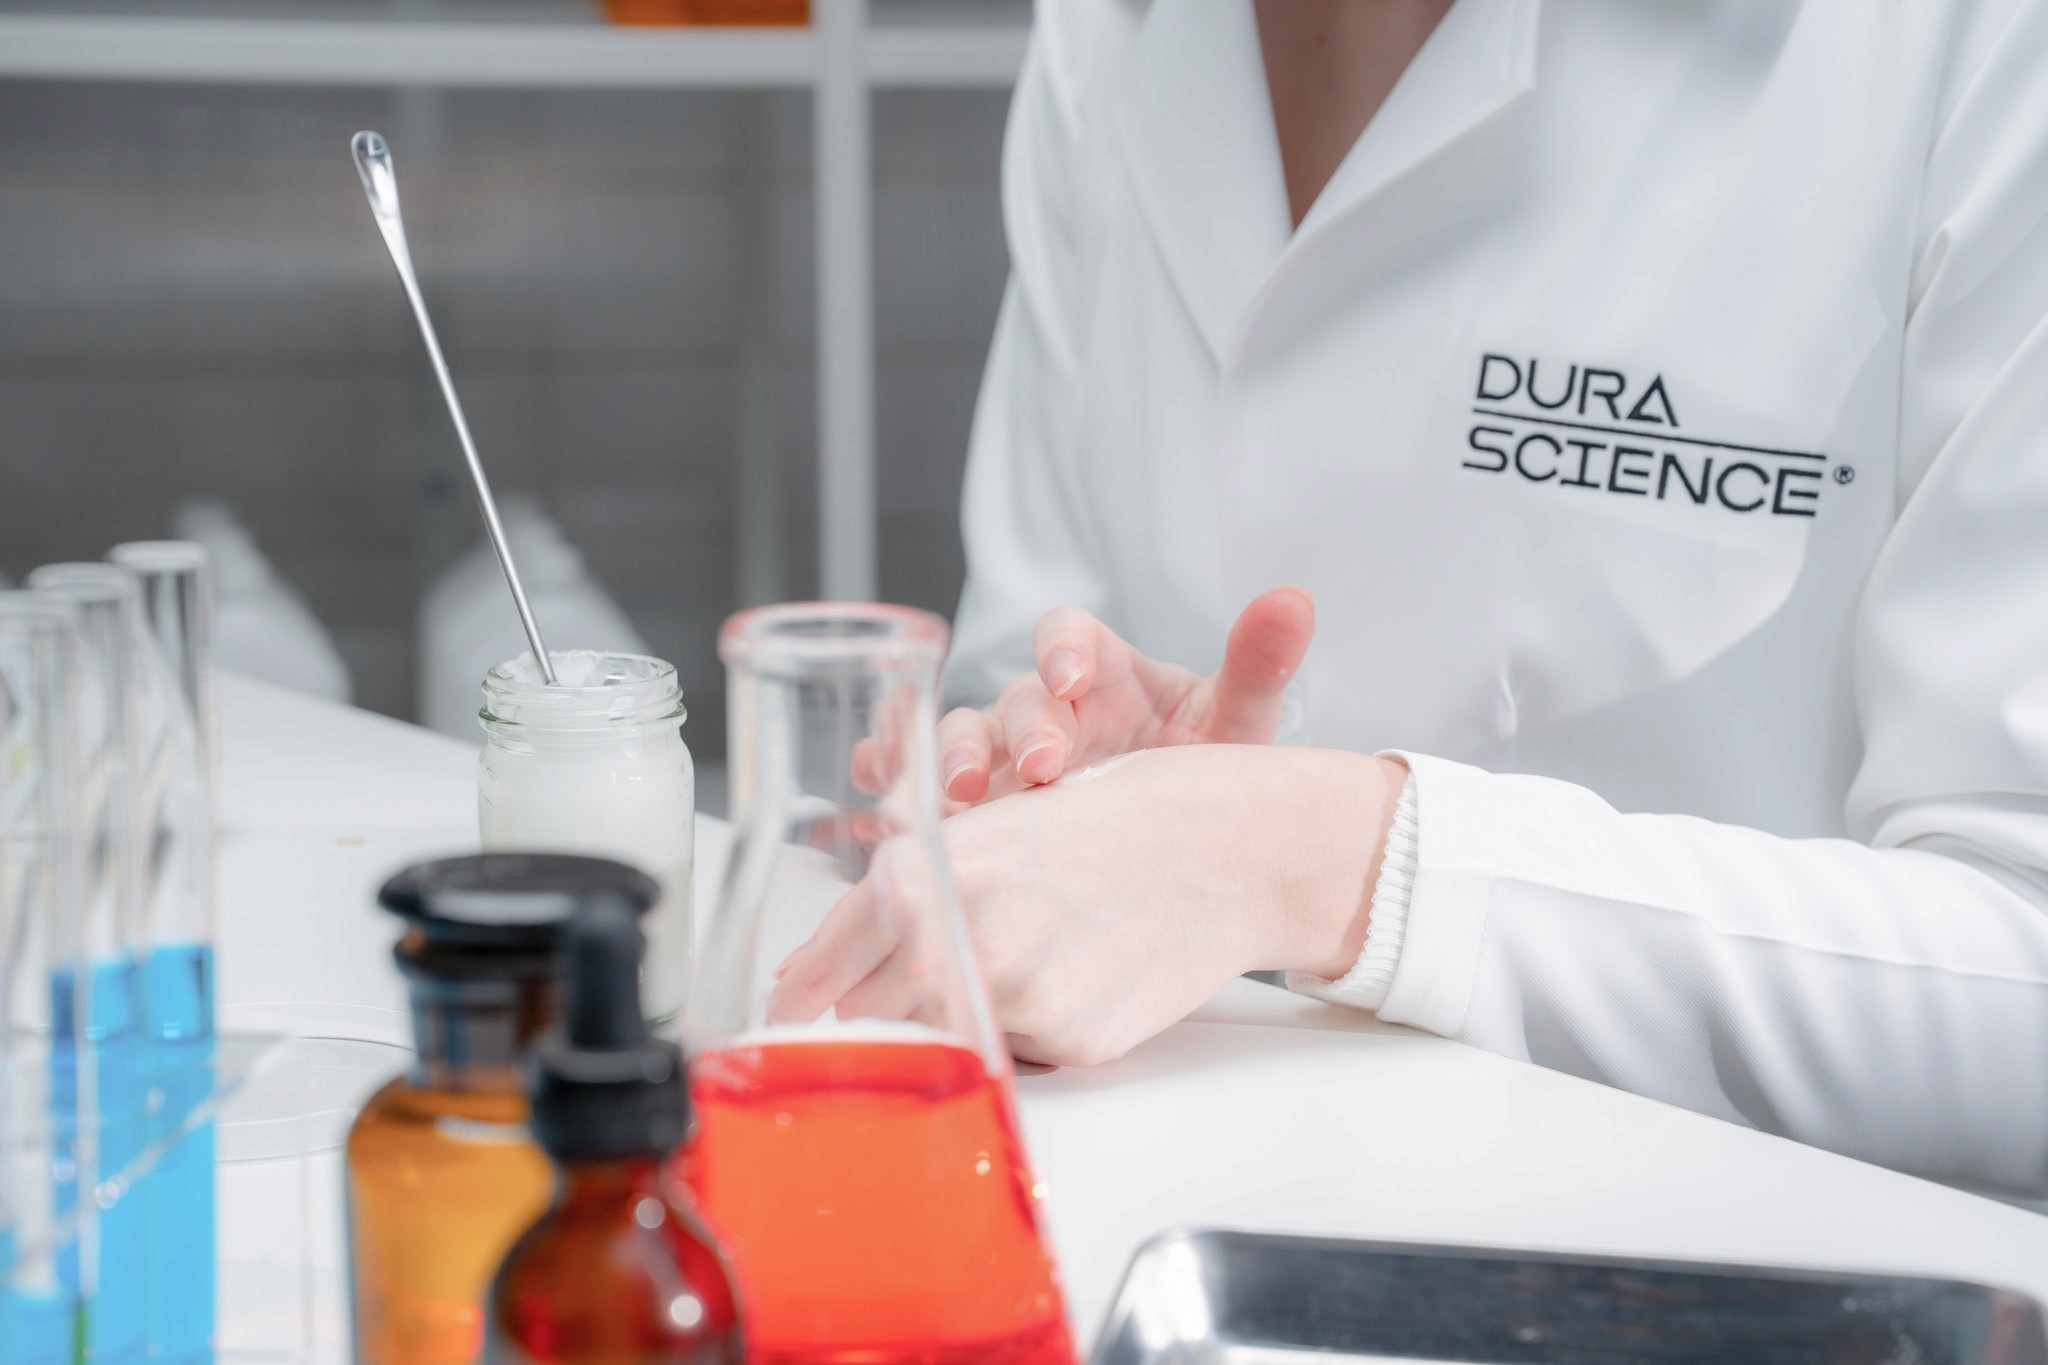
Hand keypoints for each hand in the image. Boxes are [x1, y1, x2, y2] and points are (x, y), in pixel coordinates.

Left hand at [772, 744, 1406, 1067]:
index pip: (831, 955)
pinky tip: (1071, 976)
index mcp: (935, 869)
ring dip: (961, 1013)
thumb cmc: (1118, 820)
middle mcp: (967, 935)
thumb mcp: (996, 827)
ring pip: (948, 1034)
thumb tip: (832, 956)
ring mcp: (1020, 995)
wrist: (1229, 848)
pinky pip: (1020, 1053)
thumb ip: (913, 885)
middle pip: (872, 1011)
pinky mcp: (1073, 1043)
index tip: (782, 1010)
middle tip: (905, 985)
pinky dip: (1029, 1027)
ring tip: (1023, 956)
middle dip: (876, 1004)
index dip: (801, 989)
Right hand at [933, 587, 1316, 807]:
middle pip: (1011, 699)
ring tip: (957, 801)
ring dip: (949, 764)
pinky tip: (883, 821)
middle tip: (1041, 766)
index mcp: (1102, 673)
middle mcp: (1044, 710)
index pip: (1068, 636)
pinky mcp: (978, 814)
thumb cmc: (1204, 771)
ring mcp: (1005, 763)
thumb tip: (1293, 600)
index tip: (1072, 674)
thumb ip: (1259, 666)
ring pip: (957, 745)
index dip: (1062, 648)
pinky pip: (924, 797)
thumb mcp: (1237, 725)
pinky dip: (896, 801)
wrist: (1191, 841)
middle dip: (1018, 729)